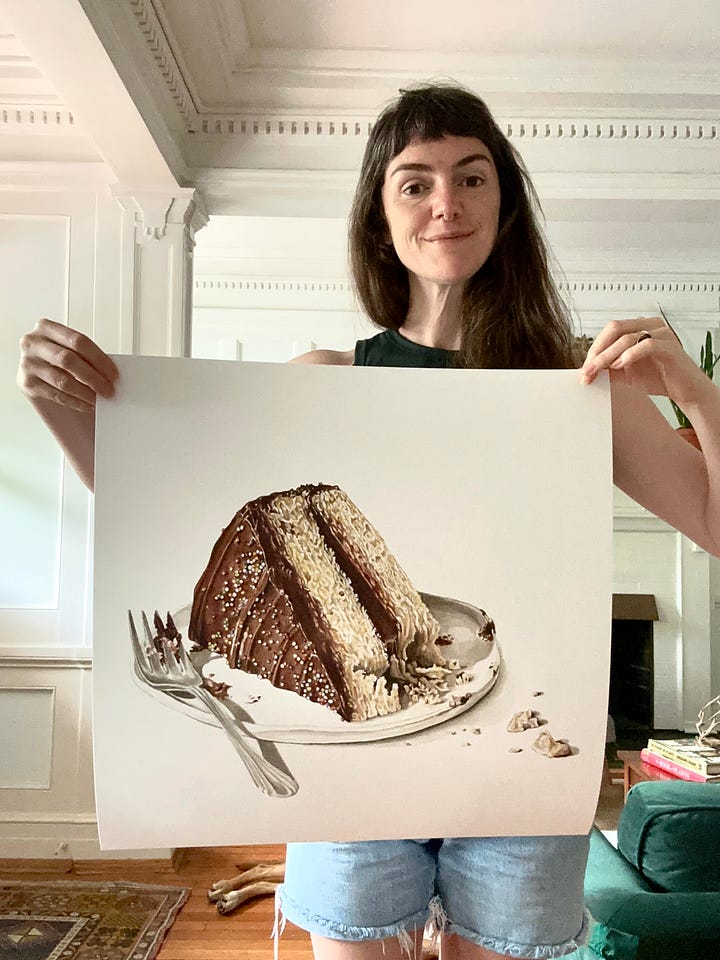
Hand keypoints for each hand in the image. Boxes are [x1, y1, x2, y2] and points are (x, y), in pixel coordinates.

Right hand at [18, 318, 118, 413]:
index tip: (114, 373)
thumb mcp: (71, 351)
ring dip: (86, 393)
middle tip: (109, 389)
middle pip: (68, 360)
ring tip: (100, 399)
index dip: (99, 358)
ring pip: (63, 380)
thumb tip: (111, 373)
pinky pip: (56, 395)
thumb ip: (86, 356)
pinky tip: (87, 405)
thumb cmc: (59, 361)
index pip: (77, 341)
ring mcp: (27, 363)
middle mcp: (32, 343)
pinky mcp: (26, 384)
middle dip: (93, 377)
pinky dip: (76, 402)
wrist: (38, 376)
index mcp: (46, 327)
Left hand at [580, 317, 706, 406]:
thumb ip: (608, 368)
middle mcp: (650, 325)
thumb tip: (586, 370)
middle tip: (587, 370)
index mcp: (639, 327)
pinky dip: (630, 355)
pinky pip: (647, 344)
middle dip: (598, 351)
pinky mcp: (670, 346)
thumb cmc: (658, 377)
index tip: (584, 369)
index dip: (594, 348)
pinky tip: (621, 366)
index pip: (610, 330)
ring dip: (608, 356)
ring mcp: (662, 333)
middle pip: (615, 328)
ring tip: (599, 371)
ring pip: (627, 337)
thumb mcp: (625, 373)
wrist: (685, 390)